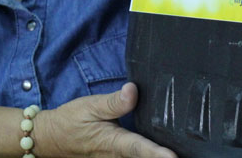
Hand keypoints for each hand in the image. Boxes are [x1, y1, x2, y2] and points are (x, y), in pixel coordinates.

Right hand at [36, 83, 176, 157]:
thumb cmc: (72, 121)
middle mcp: (117, 156)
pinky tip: (162, 151)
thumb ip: (114, 102)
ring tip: (182, 153)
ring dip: (156, 156)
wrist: (52, 138)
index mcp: (113, 142)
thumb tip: (133, 91)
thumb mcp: (90, 106)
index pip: (139, 149)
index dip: (156, 154)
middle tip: (188, 154)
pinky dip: (149, 155)